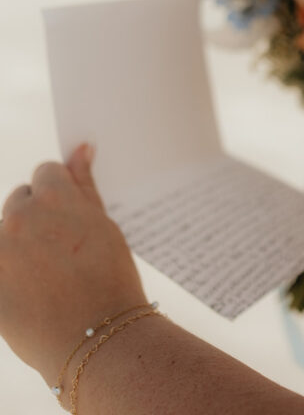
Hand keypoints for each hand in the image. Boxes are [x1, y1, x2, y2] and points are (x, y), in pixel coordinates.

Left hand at [0, 143, 148, 389]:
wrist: (96, 339)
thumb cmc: (108, 279)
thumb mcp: (103, 225)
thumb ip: (84, 184)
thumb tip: (81, 148)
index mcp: (53, 197)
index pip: (45, 173)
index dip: (59, 195)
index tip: (69, 218)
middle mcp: (20, 217)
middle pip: (21, 200)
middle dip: (37, 218)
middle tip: (60, 251)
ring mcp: (0, 249)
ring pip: (5, 231)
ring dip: (18, 244)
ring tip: (45, 276)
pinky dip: (9, 271)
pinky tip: (28, 291)